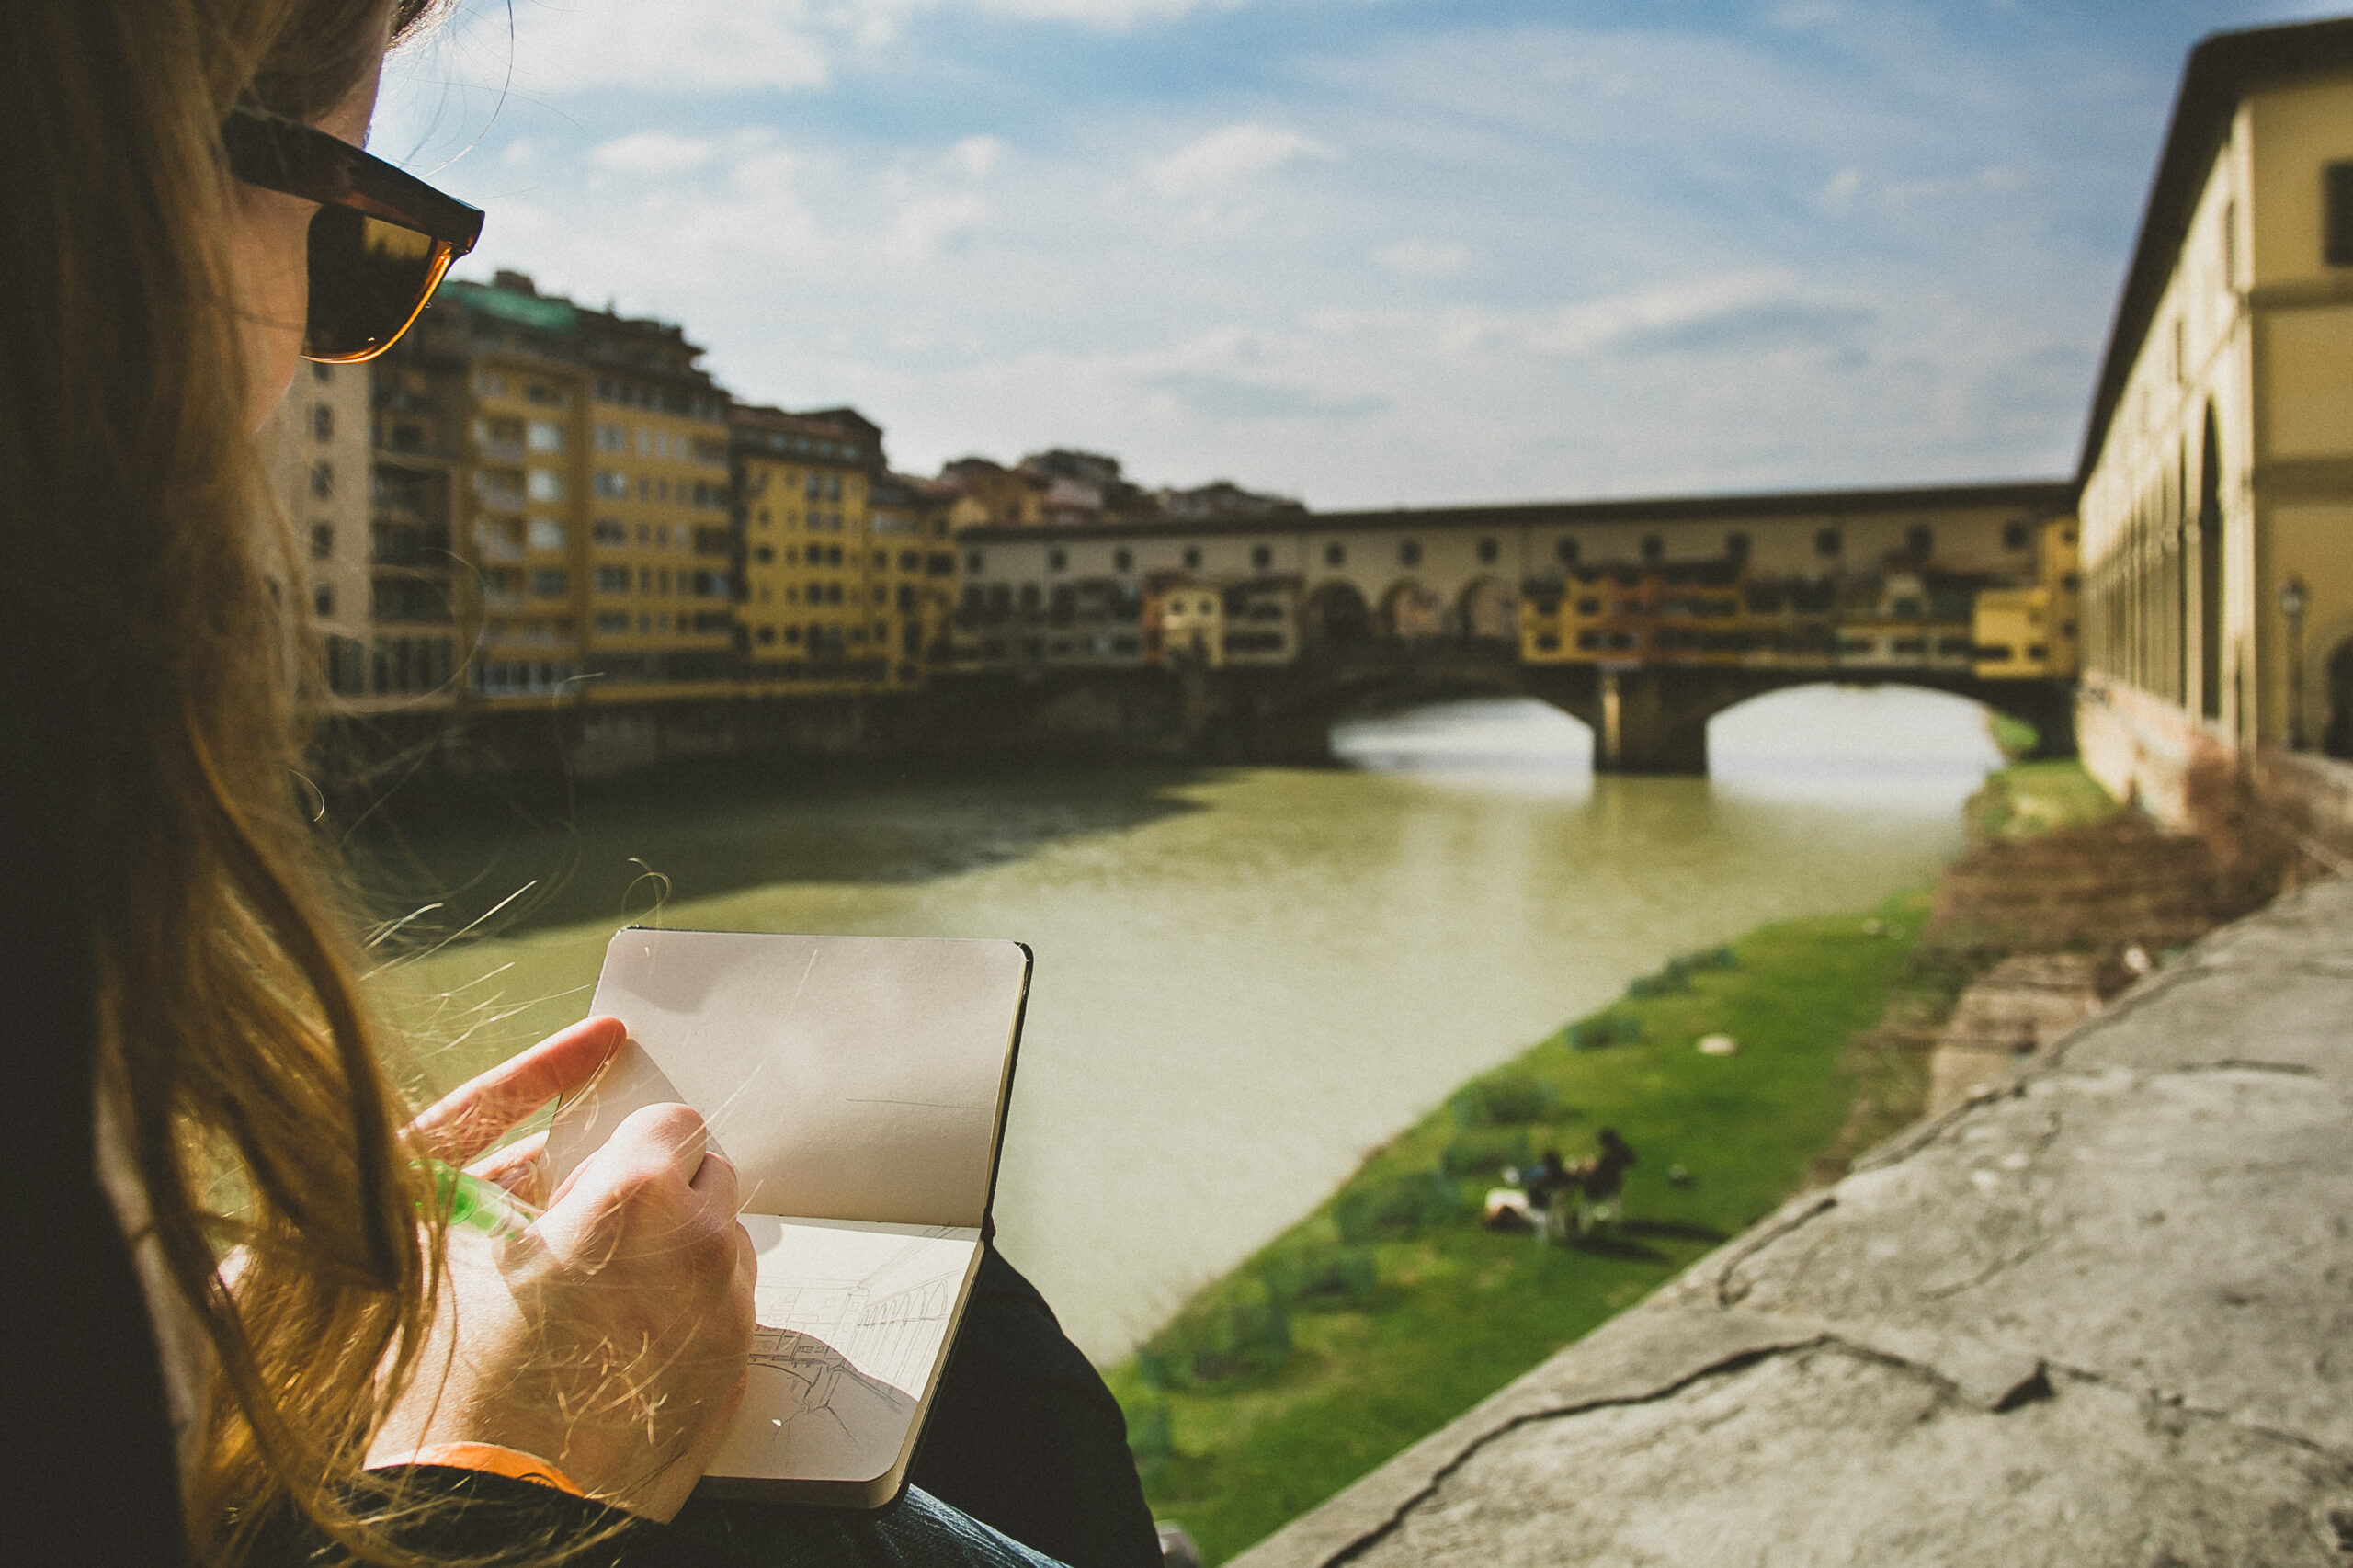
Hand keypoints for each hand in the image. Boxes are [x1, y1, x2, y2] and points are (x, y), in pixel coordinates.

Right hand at [375, 1017, 757, 1520]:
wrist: (487, 1507)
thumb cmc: (458, 1384)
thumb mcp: (455, 1247)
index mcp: (635, 1200)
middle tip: (596, 1239)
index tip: (602, 1174)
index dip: (630, 1145)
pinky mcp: (731, 1372)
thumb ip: (514, 1178)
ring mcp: (726, 1314)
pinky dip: (687, 1315)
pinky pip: (723, 1313)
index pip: (675, 1121)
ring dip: (678, 1254)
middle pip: (710, 1177)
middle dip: (660, 1194)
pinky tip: (624, 1347)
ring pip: (721, 1245)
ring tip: (604, 1302)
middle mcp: (699, 1248)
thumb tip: (546, 1155)